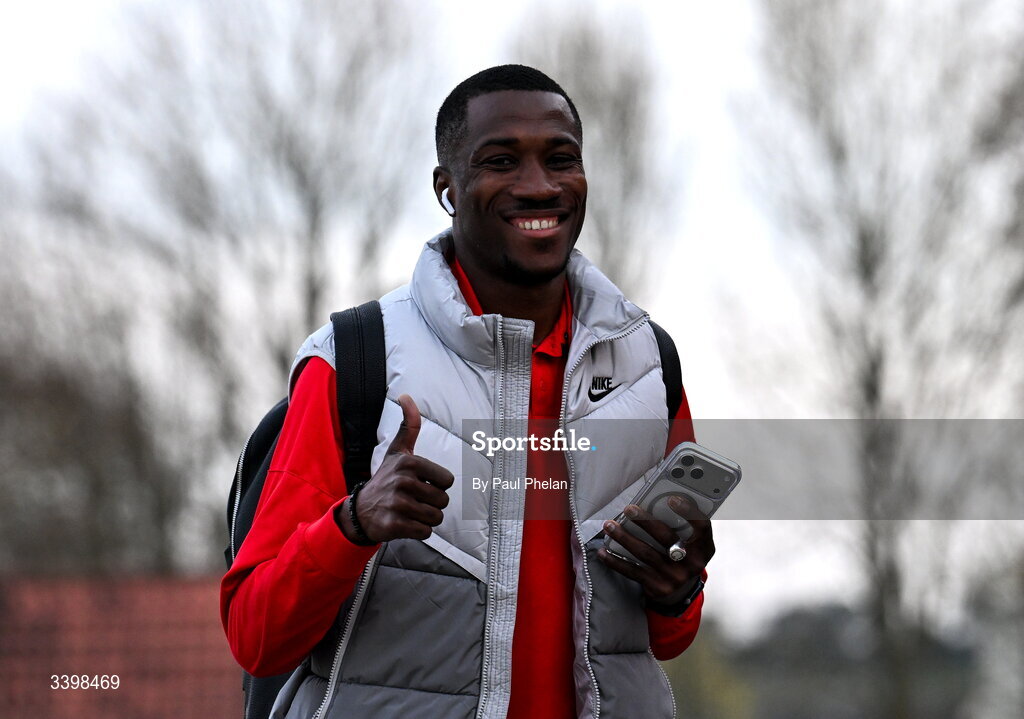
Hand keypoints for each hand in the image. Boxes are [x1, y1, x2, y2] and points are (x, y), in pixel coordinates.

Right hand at [337, 394, 453, 543]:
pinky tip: (405, 523)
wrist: (361, 511)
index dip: (438, 486)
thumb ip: (408, 425)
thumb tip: (406, 396)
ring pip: (436, 518)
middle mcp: (403, 481)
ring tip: (410, 511)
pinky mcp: (394, 525)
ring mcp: (398, 504)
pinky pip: (425, 532)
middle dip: (432, 504)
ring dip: (426, 518)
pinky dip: (418, 531)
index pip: (448, 481)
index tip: (421, 484)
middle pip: (443, 501)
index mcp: (409, 463)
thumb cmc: (386, 479)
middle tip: (414, 500)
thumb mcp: (398, 451)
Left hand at [596, 496, 714, 605]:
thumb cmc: (681, 556)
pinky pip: (632, 571)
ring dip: (624, 537)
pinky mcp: (657, 587)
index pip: (702, 528)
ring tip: (609, 526)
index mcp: (703, 549)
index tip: (672, 499)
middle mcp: (691, 564)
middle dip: (645, 521)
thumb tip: (655, 500)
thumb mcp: (691, 544)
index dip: (689, 512)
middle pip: (666, 538)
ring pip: (645, 553)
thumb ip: (681, 526)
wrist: (679, 591)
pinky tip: (603, 552)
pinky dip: (615, 561)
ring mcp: (674, 578)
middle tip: (629, 509)